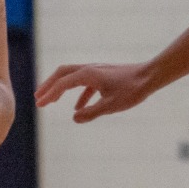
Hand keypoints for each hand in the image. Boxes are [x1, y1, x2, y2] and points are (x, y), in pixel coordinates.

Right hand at [35, 61, 157, 122]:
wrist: (150, 76)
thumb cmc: (132, 90)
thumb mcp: (111, 106)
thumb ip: (91, 113)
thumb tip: (74, 118)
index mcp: (88, 74)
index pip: (62, 84)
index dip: (50, 95)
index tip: (39, 105)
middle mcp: (89, 69)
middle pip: (62, 74)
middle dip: (49, 85)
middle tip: (38, 98)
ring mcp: (96, 71)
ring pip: (72, 77)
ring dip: (61, 88)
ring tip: (52, 101)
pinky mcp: (104, 75)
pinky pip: (85, 83)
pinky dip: (77, 94)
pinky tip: (79, 108)